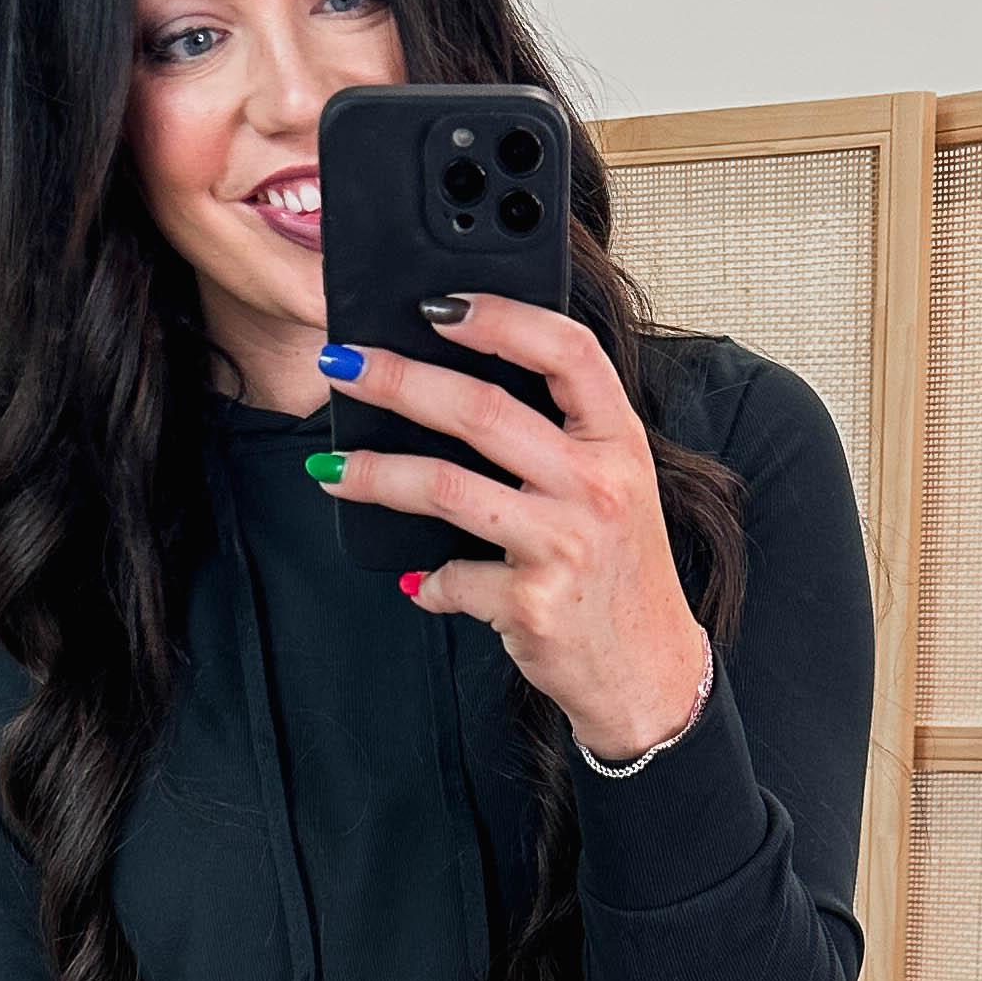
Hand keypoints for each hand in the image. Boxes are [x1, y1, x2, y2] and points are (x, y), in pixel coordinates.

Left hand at [312, 297, 708, 760]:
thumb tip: (455, 393)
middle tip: (342, 368)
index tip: (436, 306)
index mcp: (620, 443)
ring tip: (332, 469)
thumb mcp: (617, 487)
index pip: (567, 352)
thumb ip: (561, 437)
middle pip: (481, 411)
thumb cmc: (621, 574)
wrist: (649, 674)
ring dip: (375, 474)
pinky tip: (422, 582)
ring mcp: (564, 546)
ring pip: (445, 487)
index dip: (500, 317)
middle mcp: (597, 487)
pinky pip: (451, 578)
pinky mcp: (531, 604)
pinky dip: (426, 581)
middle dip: (396, 381)